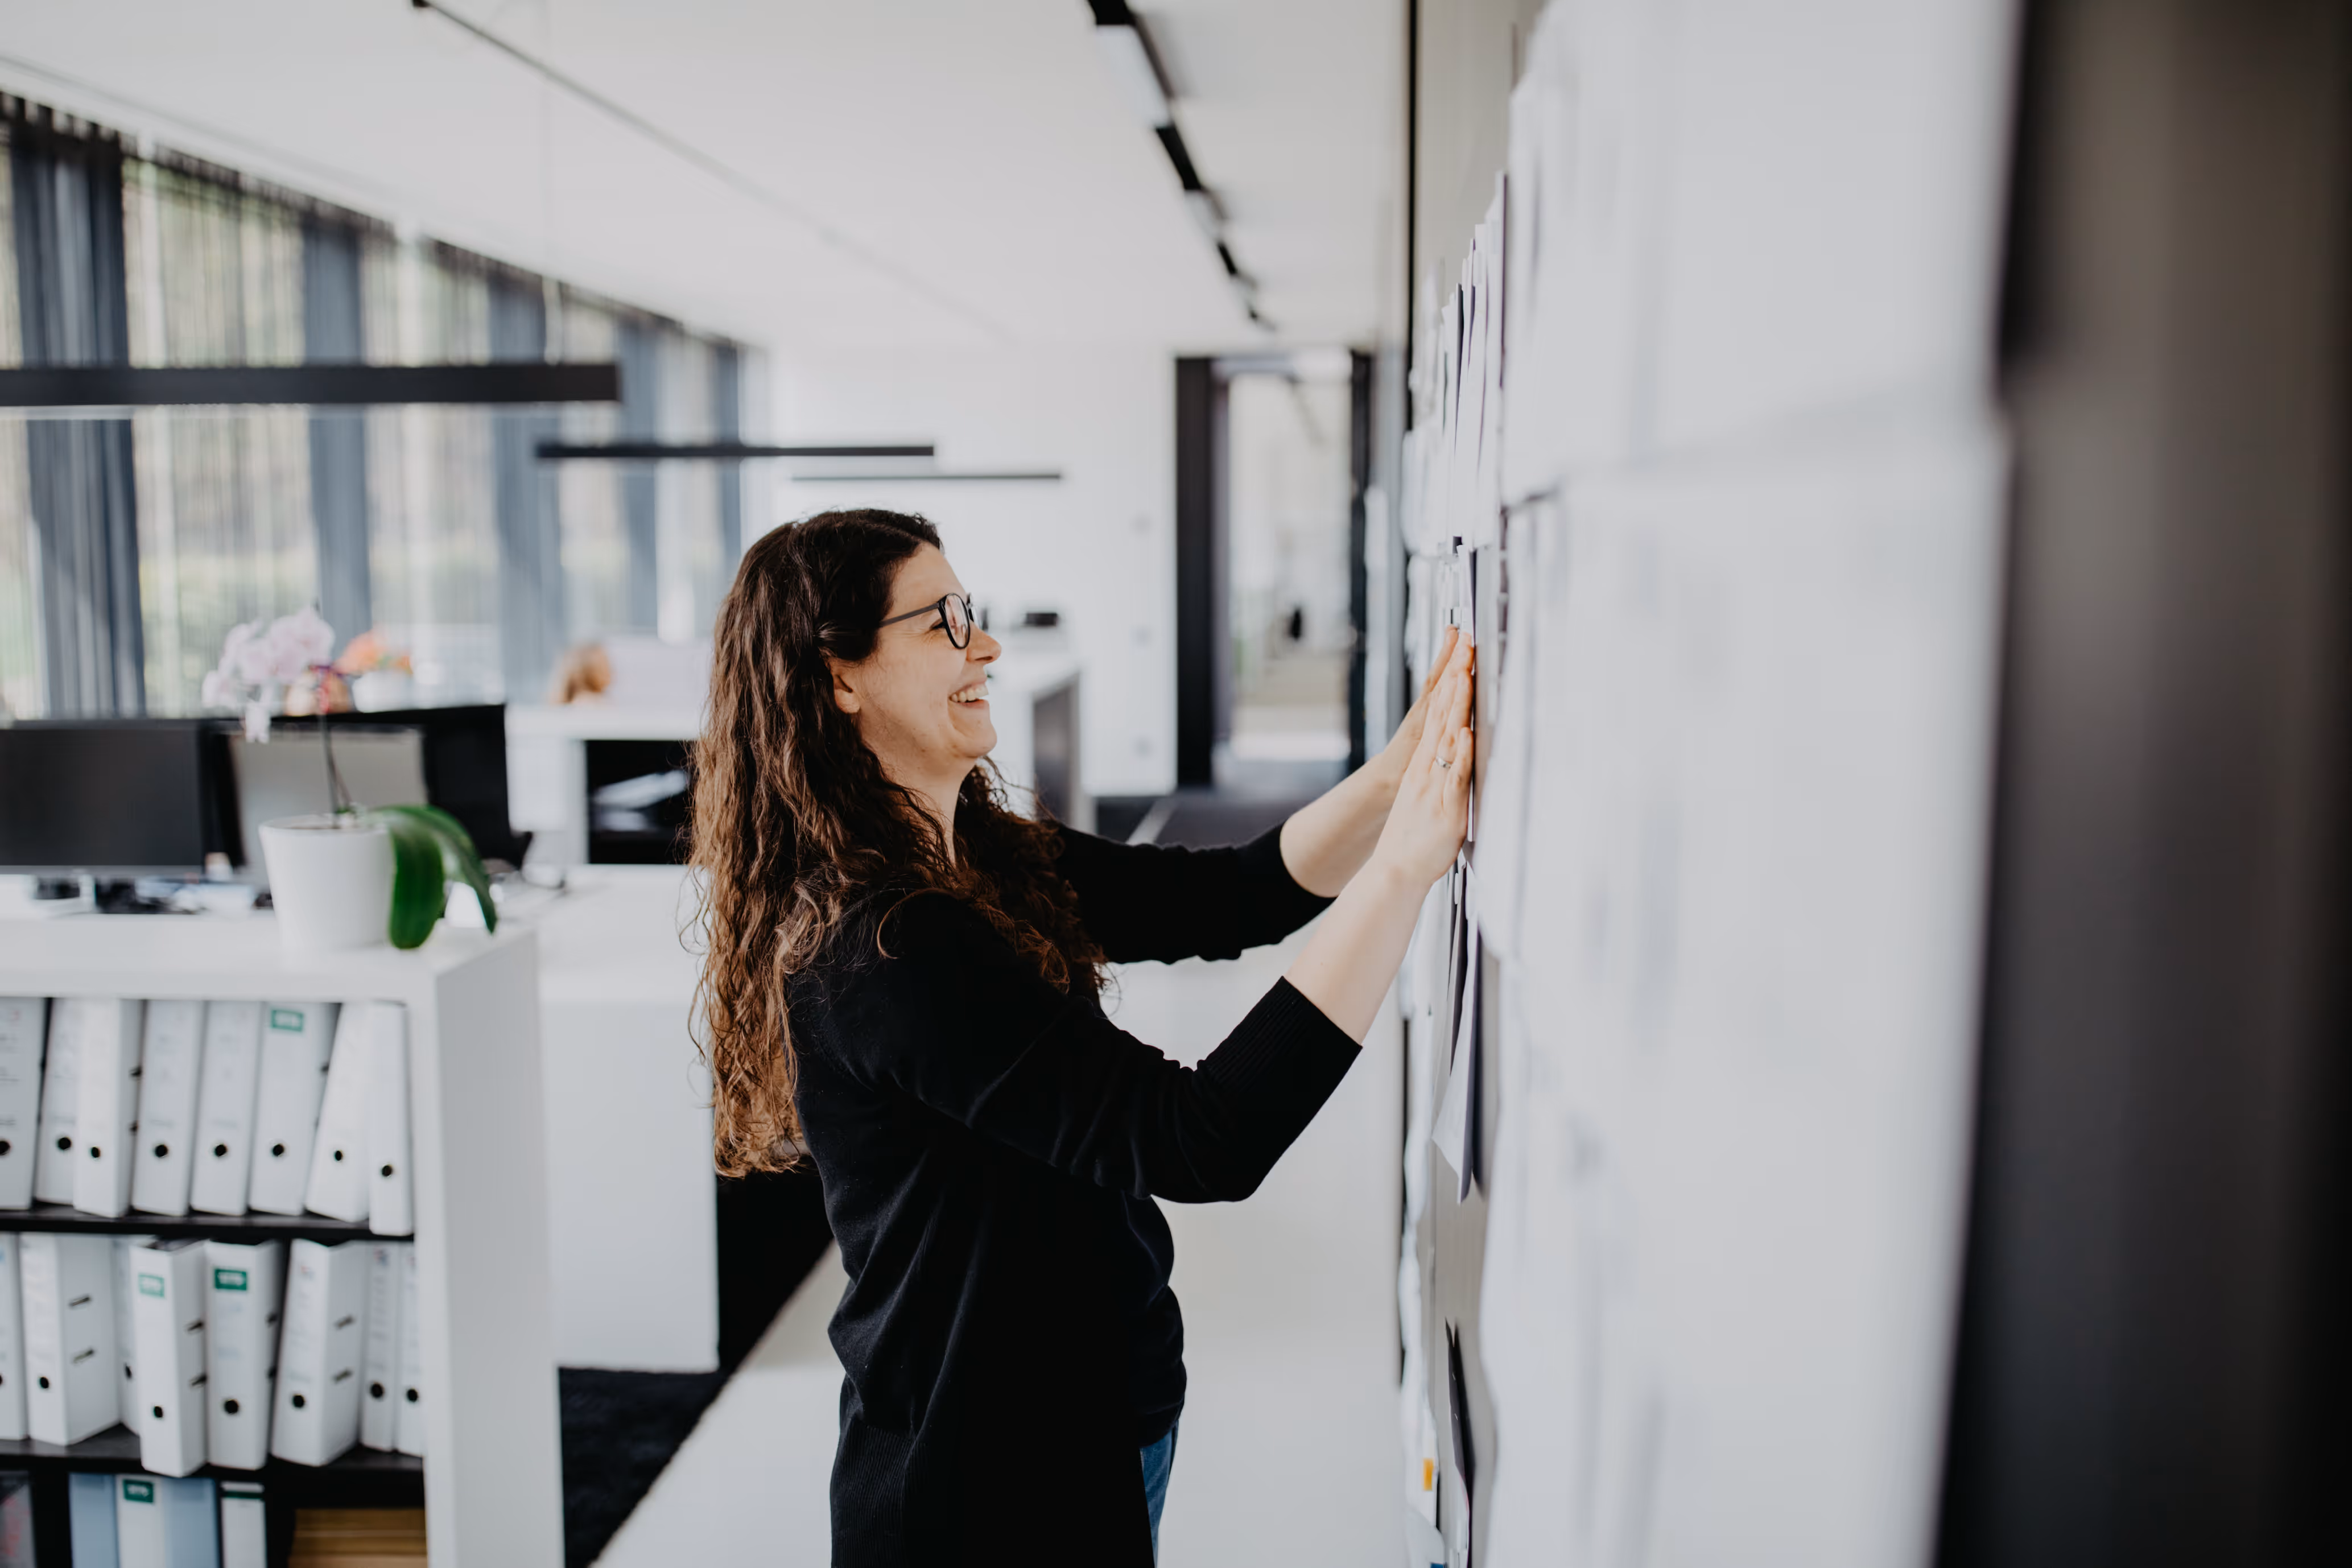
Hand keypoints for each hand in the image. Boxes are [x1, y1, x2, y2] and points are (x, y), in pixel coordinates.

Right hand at [1371, 632, 1473, 888]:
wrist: (1394, 871)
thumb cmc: (1415, 839)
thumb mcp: (1430, 797)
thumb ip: (1444, 773)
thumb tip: (1459, 752)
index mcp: (1425, 763)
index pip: (1440, 712)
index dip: (1452, 680)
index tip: (1462, 651)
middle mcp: (1427, 766)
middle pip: (1443, 713)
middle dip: (1455, 676)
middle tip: (1466, 643)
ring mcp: (1434, 783)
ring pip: (1447, 735)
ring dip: (1457, 704)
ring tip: (1465, 672)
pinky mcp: (1445, 805)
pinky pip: (1453, 774)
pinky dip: (1459, 752)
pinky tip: (1464, 731)